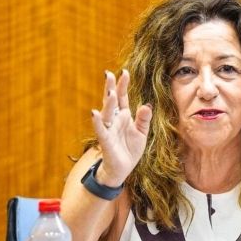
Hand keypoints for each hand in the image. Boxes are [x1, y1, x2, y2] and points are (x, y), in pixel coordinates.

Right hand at [90, 70, 152, 186]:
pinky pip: (100, 130)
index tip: (125, 72)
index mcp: (124, 115)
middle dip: (111, 88)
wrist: (122, 168)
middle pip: (112, 101)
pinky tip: (94, 113)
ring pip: (107, 113)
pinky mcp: (105, 140)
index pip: (123, 97)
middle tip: (109, 74)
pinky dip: (97, 122)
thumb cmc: (130, 149)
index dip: (123, 85)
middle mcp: (114, 119)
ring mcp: (109, 129)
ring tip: (111, 93)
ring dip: (108, 103)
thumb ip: (144, 119)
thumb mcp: (141, 133)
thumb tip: (146, 105)